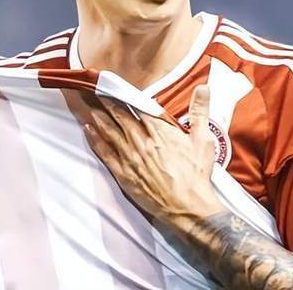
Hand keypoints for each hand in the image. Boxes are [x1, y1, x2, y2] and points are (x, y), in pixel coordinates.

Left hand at [83, 85, 224, 226]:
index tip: (112, 86)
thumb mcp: (203, 139)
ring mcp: (131, 158)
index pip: (137, 107)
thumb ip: (200, 110)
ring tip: (88, 106)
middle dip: (106, 103)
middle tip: (94, 91)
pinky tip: (88, 131)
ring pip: (110, 132)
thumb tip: (204, 87)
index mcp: (160, 131)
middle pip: (120, 117)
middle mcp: (142, 141)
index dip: (123, 95)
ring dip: (98, 118)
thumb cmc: (196, 174)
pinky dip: (96, 140)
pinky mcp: (124, 174)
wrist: (188, 207)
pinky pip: (106, 153)